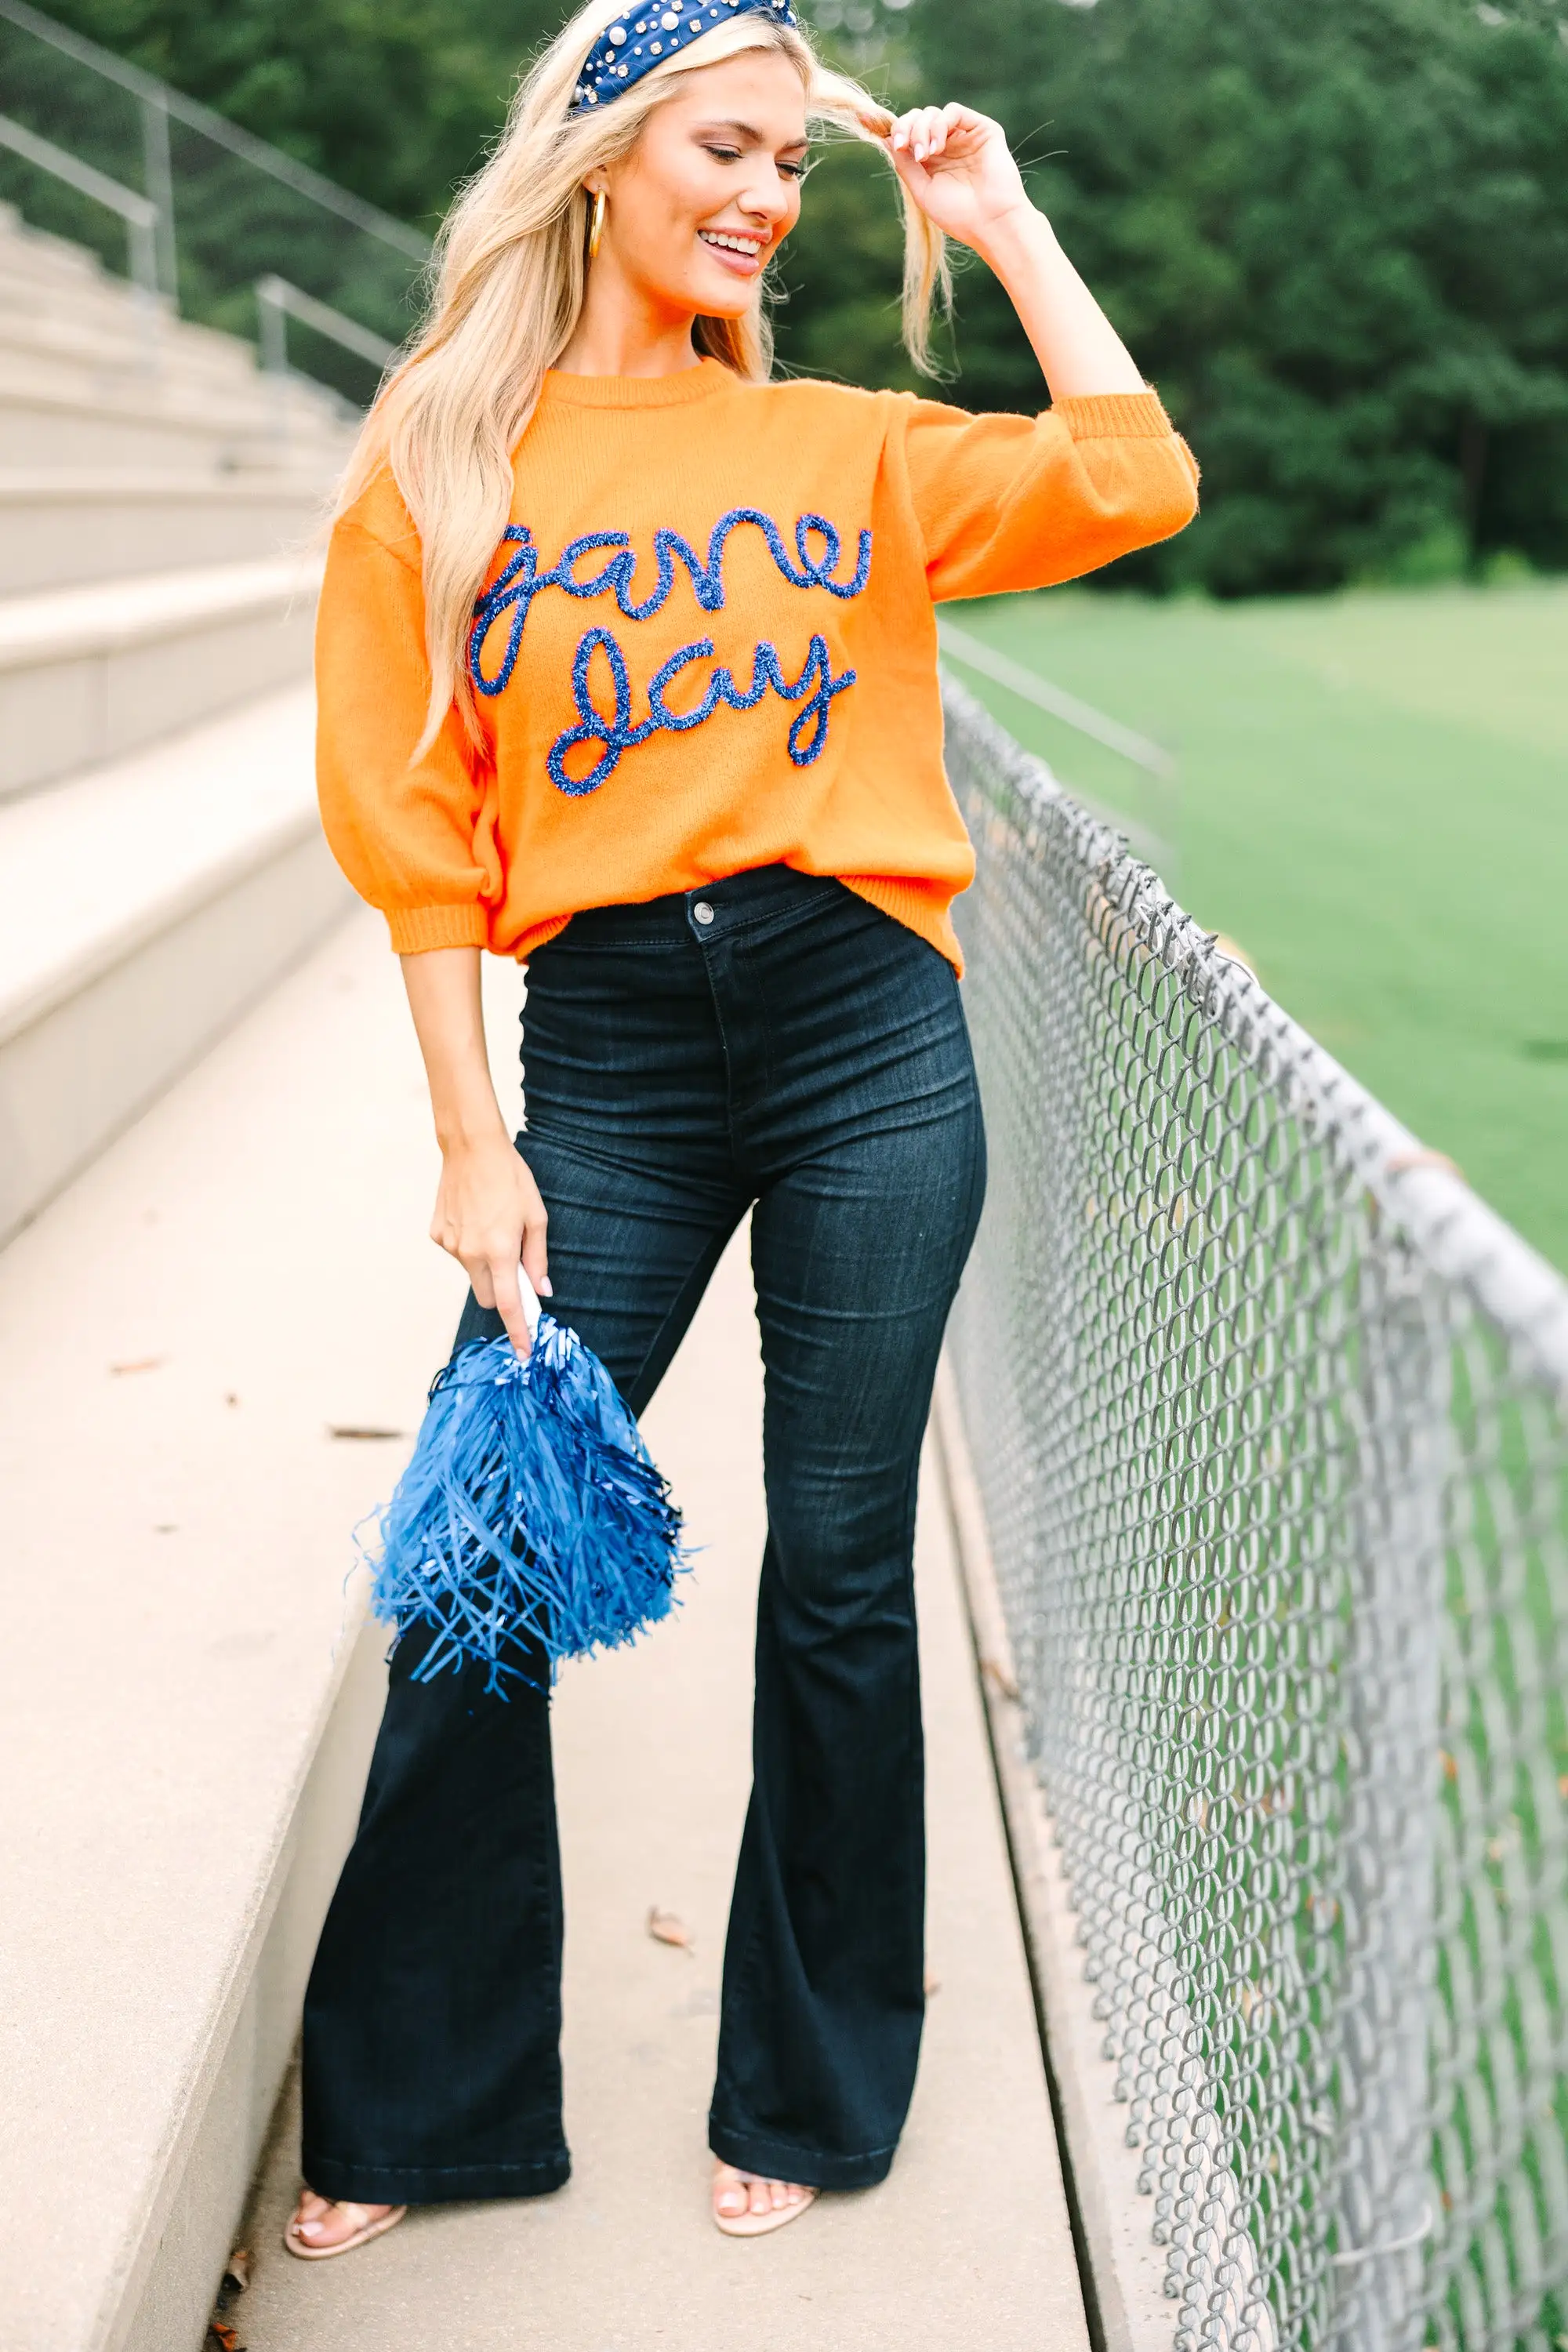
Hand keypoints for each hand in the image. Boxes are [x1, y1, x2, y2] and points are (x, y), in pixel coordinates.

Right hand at [430, 1129, 549, 1358]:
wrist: (471, 1148)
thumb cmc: (510, 1178)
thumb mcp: (535, 1216)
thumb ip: (537, 1258)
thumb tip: (541, 1290)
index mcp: (499, 1251)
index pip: (509, 1304)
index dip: (518, 1332)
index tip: (523, 1354)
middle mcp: (470, 1253)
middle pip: (487, 1295)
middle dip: (501, 1291)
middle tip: (514, 1265)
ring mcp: (450, 1244)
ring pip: (472, 1272)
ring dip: (485, 1262)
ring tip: (493, 1225)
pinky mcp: (437, 1233)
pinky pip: (458, 1252)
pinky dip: (469, 1244)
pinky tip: (475, 1216)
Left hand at [882, 103, 1032, 255]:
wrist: (991, 222)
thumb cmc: (958, 215)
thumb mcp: (922, 190)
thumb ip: (905, 165)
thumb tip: (886, 139)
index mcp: (932, 161)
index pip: (909, 133)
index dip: (896, 131)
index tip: (890, 140)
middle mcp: (948, 146)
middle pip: (918, 118)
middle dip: (907, 129)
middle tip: (907, 148)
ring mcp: (964, 136)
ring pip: (933, 113)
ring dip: (922, 130)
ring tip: (926, 155)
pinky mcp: (982, 129)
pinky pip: (954, 111)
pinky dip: (940, 124)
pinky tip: (938, 147)